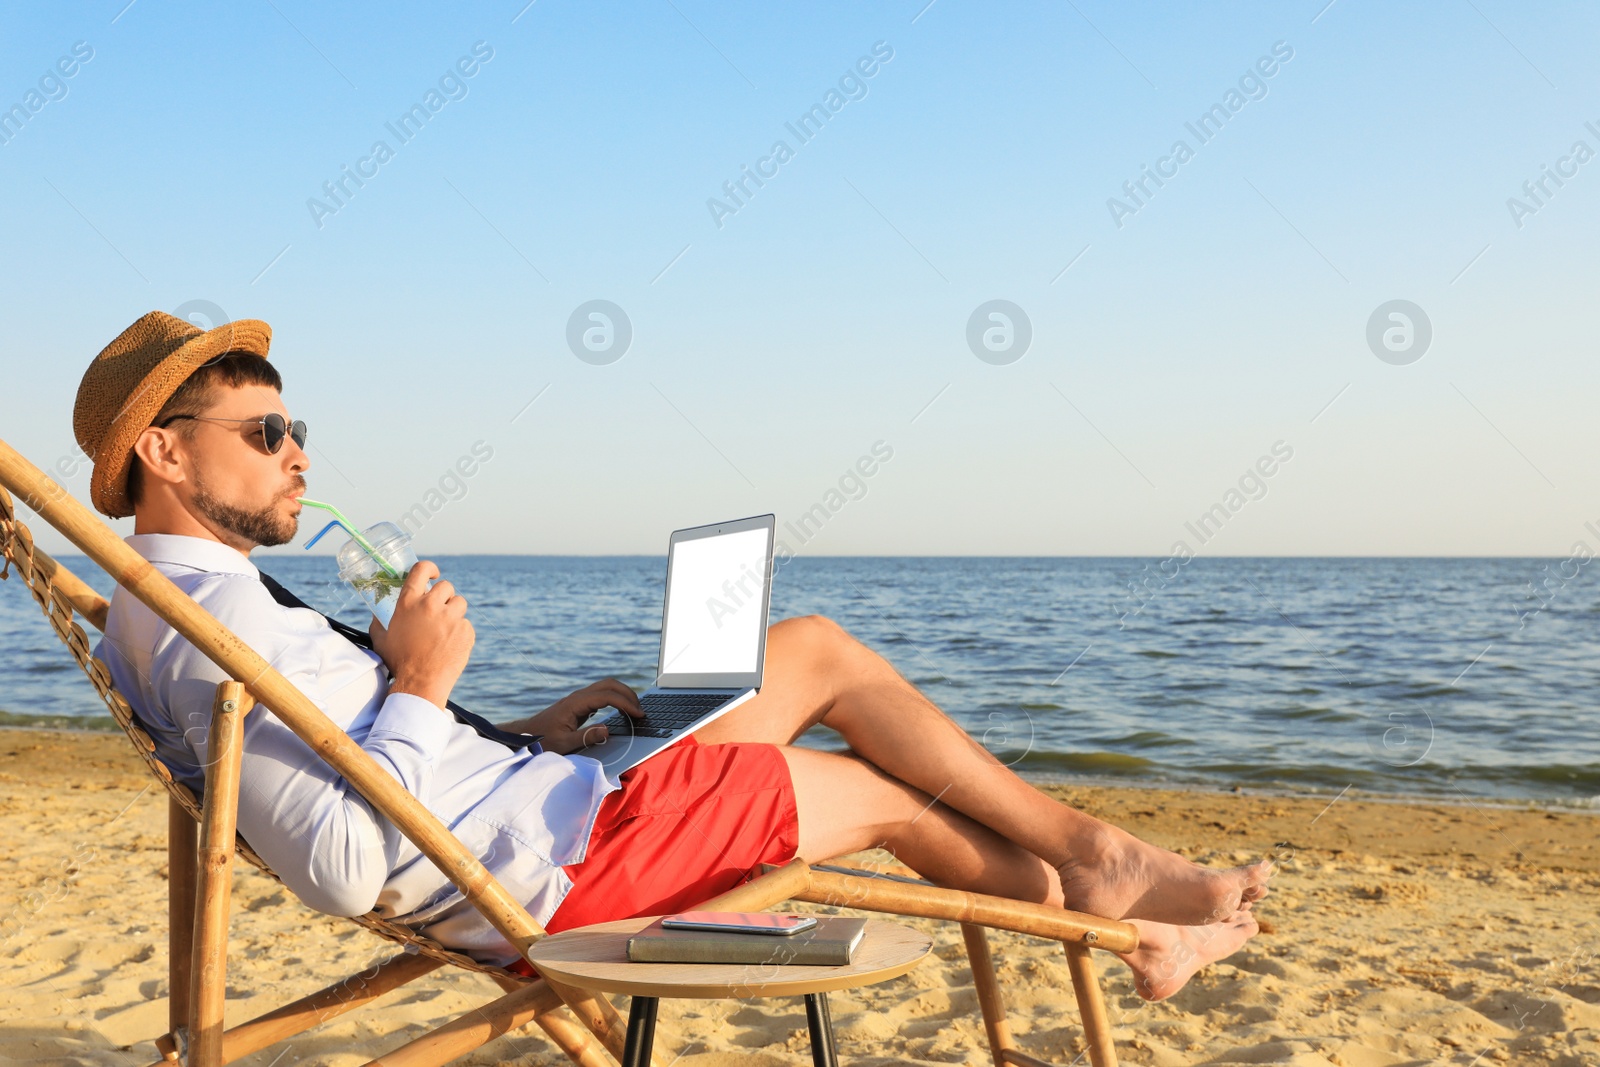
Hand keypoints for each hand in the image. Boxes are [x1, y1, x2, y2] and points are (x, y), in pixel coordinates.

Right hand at [369, 560, 473, 708]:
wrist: (421, 683)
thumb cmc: (399, 661)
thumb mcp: (381, 638)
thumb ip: (379, 622)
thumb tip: (377, 613)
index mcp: (409, 603)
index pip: (421, 569)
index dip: (430, 568)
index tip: (434, 575)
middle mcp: (430, 606)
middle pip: (447, 586)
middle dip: (444, 596)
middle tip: (438, 611)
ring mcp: (450, 618)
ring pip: (460, 603)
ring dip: (454, 612)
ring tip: (444, 629)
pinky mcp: (466, 631)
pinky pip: (466, 624)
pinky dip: (460, 632)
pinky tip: (449, 645)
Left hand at [503, 678, 641, 755]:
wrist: (525, 736)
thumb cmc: (542, 740)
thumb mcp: (563, 744)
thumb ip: (585, 737)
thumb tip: (607, 730)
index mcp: (575, 703)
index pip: (607, 696)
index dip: (626, 703)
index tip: (639, 714)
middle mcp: (578, 697)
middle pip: (609, 684)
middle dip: (628, 693)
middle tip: (641, 710)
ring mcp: (579, 699)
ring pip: (606, 687)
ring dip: (623, 694)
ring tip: (635, 710)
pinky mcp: (579, 704)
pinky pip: (602, 695)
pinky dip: (615, 699)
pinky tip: (621, 711)